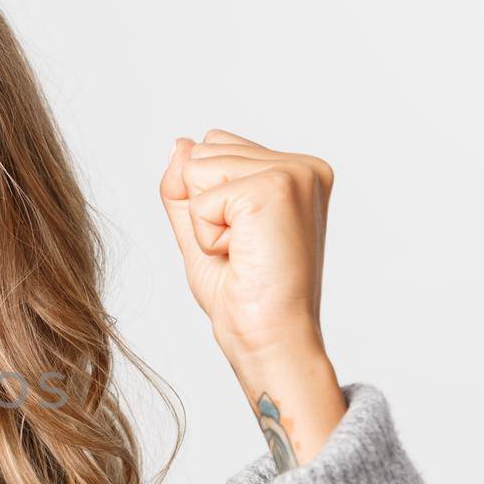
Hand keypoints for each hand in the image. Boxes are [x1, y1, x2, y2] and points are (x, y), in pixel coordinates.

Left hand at [159, 128, 345, 467]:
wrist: (271, 339)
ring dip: (205, 222)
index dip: (208, 202)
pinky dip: (206, 234)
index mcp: (296, 170)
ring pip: (197, 169)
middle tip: (242, 251)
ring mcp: (293, 173)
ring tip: (243, 253)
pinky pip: (199, 198)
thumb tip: (180, 144)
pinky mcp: (273, 188)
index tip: (244, 241)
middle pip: (203, 152)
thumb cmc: (244, 296)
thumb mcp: (201, 231)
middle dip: (204, 208)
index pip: (215, 147)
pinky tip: (242, 255)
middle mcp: (303, 165)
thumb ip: (187, 187)